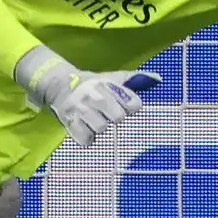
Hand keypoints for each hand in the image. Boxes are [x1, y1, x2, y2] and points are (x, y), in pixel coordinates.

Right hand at [16, 45, 156, 144]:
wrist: (58, 84)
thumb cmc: (92, 84)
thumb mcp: (112, 78)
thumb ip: (136, 79)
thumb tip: (158, 79)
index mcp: (106, 84)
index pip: (133, 104)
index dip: (130, 106)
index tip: (122, 103)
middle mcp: (94, 96)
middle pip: (118, 118)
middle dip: (114, 116)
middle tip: (105, 112)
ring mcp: (80, 110)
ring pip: (102, 128)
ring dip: (99, 126)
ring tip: (93, 119)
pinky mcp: (69, 123)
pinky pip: (86, 140)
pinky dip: (87, 137)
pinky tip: (84, 128)